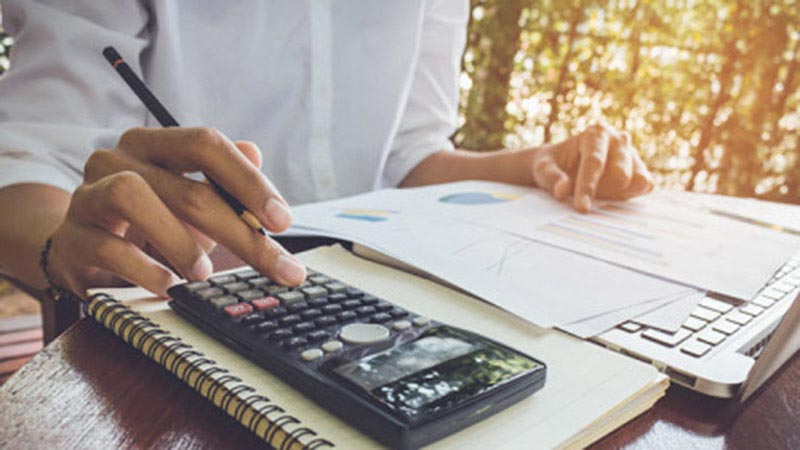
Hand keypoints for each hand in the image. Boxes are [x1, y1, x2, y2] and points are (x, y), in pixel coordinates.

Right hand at [46, 127, 305, 298]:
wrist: (83, 247)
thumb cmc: (150, 221)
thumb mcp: (192, 200)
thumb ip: (224, 182)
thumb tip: (257, 151)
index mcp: (155, 145)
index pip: (206, 144)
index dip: (248, 181)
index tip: (283, 221)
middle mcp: (118, 159)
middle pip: (187, 188)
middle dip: (238, 231)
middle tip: (273, 264)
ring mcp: (88, 195)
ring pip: (133, 197)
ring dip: (179, 240)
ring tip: (203, 272)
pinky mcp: (70, 237)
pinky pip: (107, 246)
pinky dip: (144, 268)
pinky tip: (168, 284)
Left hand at [529, 124, 653, 211]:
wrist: (564, 165)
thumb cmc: (553, 165)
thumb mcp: (543, 170)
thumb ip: (552, 178)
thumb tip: (563, 190)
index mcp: (595, 133)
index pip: (594, 162)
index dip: (588, 187)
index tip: (581, 208)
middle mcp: (618, 139)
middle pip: (620, 173)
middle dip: (602, 191)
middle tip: (583, 200)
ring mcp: (632, 154)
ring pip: (636, 179)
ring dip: (616, 193)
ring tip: (596, 192)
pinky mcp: (641, 169)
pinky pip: (645, 185)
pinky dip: (630, 194)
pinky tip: (610, 194)